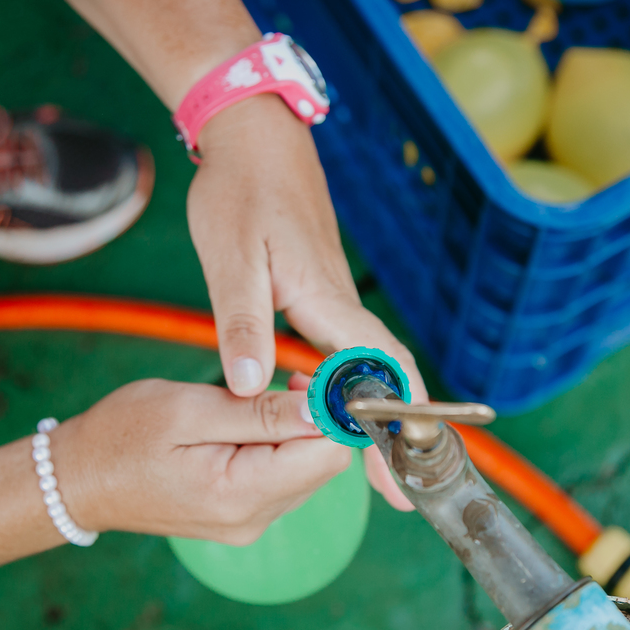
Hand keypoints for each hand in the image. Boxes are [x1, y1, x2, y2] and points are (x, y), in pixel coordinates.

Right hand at [51, 378, 351, 544]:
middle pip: (322, 464)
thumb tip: (321, 409)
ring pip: (306, 471)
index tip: (308, 377)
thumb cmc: (121, 435)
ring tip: (250, 405)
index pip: (326, 455)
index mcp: (240, 494)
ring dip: (293, 432)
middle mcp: (253, 520)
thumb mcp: (189, 409)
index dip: (329, 413)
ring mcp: (248, 524)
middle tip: (279, 383)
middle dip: (312, 420)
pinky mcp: (243, 519)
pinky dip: (277, 448)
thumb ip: (259, 412)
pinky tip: (245, 428)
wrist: (77, 480)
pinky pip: (283, 479)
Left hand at [187, 95, 426, 510]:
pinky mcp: (322, 292)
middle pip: (385, 376)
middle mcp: (341, 303)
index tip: (398, 468)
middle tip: (395, 492)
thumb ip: (242, 326)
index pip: (378, 368)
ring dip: (375, 415)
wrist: (255, 138)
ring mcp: (335, 298)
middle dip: (394, 434)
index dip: (393, 419)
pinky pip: (350, 349)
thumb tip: (250, 389)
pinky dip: (352, 387)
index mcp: (326, 299)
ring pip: (369, 365)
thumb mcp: (231, 261)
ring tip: (374, 467)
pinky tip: (333, 408)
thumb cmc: (240, 193)